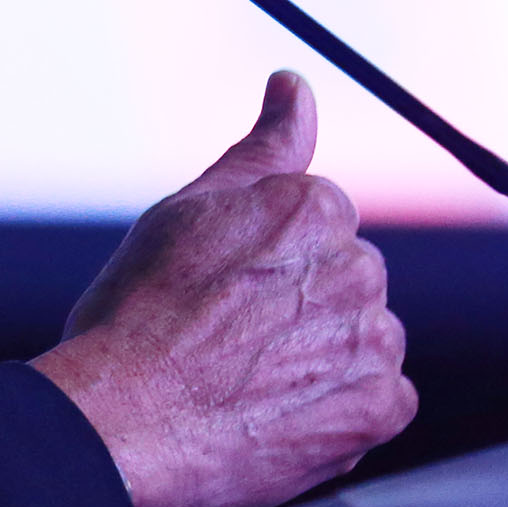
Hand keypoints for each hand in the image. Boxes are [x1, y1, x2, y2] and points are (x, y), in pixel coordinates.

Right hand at [29, 72, 416, 506]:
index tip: (225, 290)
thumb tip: (294, 85)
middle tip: (231, 338)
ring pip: (365, 337)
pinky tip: (284, 412)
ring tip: (252, 381)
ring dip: (325, 355)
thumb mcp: (190, 209)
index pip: (319, 221)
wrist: (124, 421)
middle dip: (302, 303)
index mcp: (315, 207)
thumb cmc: (139, 315)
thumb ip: (264, 146)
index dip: (265, 260)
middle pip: (346, 277)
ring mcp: (372, 341)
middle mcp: (357, 266)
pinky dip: (344, 406)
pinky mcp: (379, 409)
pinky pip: (384, 398)